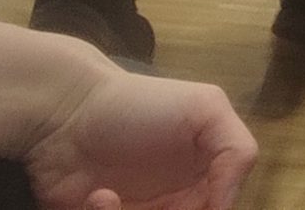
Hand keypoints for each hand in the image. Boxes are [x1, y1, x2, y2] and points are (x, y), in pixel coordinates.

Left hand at [21, 64, 255, 209]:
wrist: (67, 110)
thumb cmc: (140, 106)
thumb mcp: (206, 109)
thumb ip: (238, 152)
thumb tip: (228, 208)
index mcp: (204, 185)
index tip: (199, 205)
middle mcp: (173, 206)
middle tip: (158, 208)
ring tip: (109, 200)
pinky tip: (98, 197)